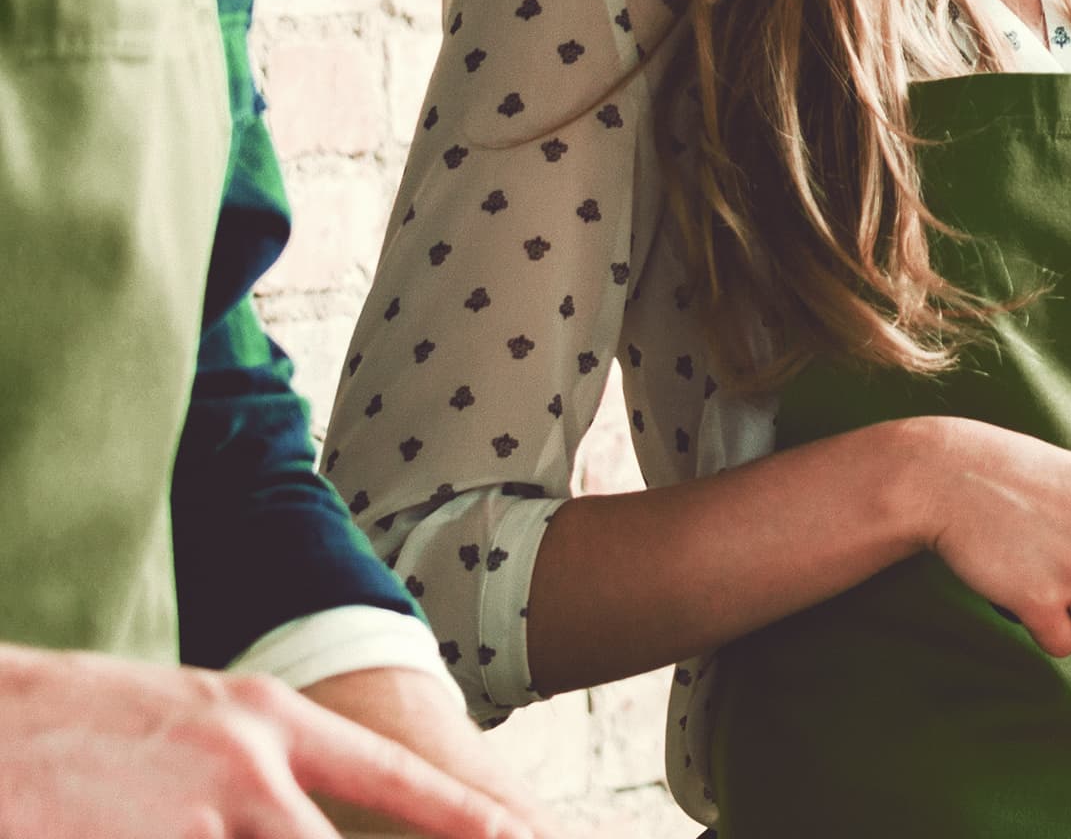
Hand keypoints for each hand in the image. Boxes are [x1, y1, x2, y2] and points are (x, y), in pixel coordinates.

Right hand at [0, 645, 529, 838]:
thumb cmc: (73, 719)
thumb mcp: (184, 719)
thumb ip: (251, 766)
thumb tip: (295, 806)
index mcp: (264, 719)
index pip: (391, 773)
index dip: (460, 813)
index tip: (520, 832)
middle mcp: (245, 769)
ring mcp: (193, 822)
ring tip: (203, 832)